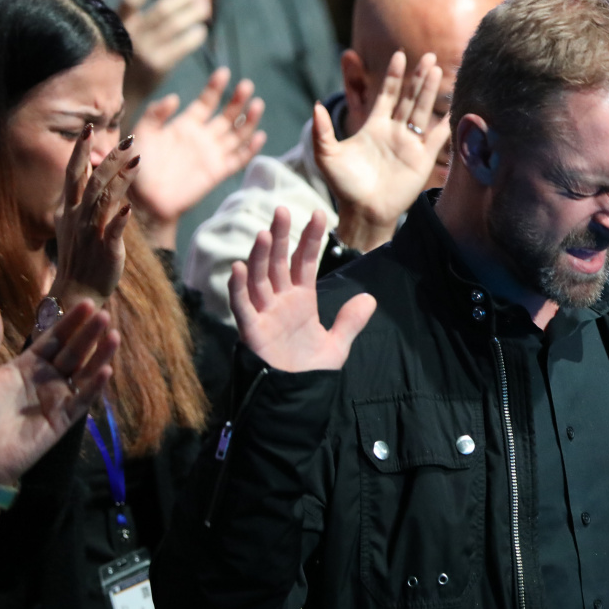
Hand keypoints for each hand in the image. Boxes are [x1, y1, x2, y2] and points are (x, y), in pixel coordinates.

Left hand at [0, 300, 117, 485]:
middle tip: (103, 313)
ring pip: (84, 372)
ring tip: (113, 336)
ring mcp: (57, 399)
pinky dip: (95, 386)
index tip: (86, 302)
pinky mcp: (63, 420)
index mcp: (26, 365)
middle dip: (89, 334)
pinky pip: (83, 400)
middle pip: (73, 352)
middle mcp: (46, 379)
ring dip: (100, 355)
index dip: (70, 322)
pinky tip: (105, 370)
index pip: (54, 338)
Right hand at [50, 126, 139, 310]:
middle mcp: (79, 217)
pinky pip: (112, 232)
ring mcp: (92, 233)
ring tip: (136, 160)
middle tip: (128, 140)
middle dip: (109, 160)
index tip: (89, 128)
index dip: (81, 151)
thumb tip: (94, 171)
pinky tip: (128, 207)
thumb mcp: (75, 222)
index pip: (73, 173)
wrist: (77, 289)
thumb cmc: (81, 254)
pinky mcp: (107, 250)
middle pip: (93, 182)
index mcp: (70, 209)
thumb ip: (84, 197)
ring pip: (104, 201)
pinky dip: (119, 220)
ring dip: (120, 180)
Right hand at [90, 0, 209, 105]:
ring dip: (193, 14)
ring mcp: (144, 52)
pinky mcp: (158, 68)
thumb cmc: (108, 61)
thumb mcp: (99, 31)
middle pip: (161, 10)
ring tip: (205, 7)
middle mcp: (130, 36)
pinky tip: (202, 31)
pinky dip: (194, 37)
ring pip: (174, 26)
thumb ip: (98, 4)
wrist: (112, 99)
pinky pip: (181, 47)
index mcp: (115, 24)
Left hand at [130, 67, 266, 247]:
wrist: (144, 198)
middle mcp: (203, 137)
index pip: (206, 102)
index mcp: (186, 124)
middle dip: (238, 100)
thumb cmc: (137, 165)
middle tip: (246, 85)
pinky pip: (238, 158)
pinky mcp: (218, 172)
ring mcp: (212, 154)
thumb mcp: (142, 133)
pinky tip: (258, 136)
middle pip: (227, 115)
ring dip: (249, 120)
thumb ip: (155, 114)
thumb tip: (176, 98)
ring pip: (237, 134)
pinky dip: (250, 148)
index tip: (224, 72)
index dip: (216, 87)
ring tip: (257, 104)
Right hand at [228, 208, 376, 372]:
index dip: (310, 239)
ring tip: (263, 233)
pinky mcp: (251, 332)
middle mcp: (280, 301)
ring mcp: (264, 314)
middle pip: (278, 262)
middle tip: (282, 210)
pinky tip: (238, 268)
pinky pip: (242, 307)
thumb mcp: (337, 344)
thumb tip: (369, 298)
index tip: (318, 214)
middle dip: (280, 237)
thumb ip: (350, 321)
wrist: (295, 398)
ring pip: (258, 279)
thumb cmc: (310, 370)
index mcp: (301, 299)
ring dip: (259, 256)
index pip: (304, 262)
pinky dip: (239, 289)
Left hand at [314, 51, 447, 252]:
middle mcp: (395, 131)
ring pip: (423, 111)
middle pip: (409, 98)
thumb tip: (316, 105)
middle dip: (418, 77)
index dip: (394, 76)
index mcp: (374, 126)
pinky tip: (455, 106)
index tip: (399, 56)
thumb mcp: (327, 156)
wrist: (364, 211)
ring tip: (437, 70)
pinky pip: (438, 137)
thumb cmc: (344, 185)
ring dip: (430, 91)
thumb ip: (322, 131)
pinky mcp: (423, 159)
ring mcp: (410, 144)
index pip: (387, 95)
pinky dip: (446, 122)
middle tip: (427, 56)